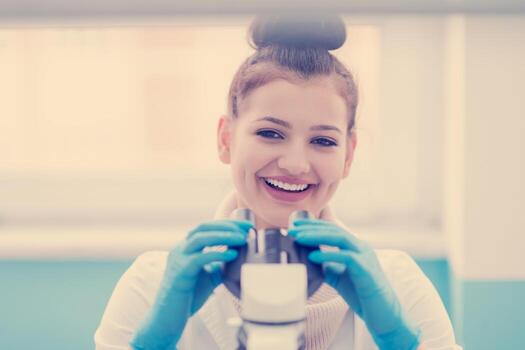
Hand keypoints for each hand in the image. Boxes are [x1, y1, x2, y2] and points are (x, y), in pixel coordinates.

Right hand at [130, 219, 252, 349]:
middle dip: (227, 225)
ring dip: (224, 235)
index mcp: (186, 248)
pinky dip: (218, 254)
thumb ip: (220, 264)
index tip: (246, 225)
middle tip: (246, 228)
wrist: (168, 319)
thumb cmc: (188, 297)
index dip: (227, 223)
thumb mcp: (209, 276)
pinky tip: (232, 255)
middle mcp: (180, 249)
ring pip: (200, 237)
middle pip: (203, 227)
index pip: (207, 227)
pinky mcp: (180, 272)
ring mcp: (178, 259)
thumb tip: (238, 255)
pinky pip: (200, 258)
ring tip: (241, 238)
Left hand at [289, 219, 420, 349]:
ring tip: (299, 238)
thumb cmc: (362, 296)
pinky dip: (328, 254)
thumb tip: (307, 258)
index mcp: (355, 247)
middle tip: (293, 229)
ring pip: (340, 238)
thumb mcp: (339, 277)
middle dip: (312, 227)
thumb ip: (326, 266)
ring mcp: (366, 257)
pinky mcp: (367, 270)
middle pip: (334, 230)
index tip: (295, 227)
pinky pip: (346, 257)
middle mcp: (362, 247)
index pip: (332, 229)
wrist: (384, 316)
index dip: (313, 226)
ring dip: (317, 236)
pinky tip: (313, 256)